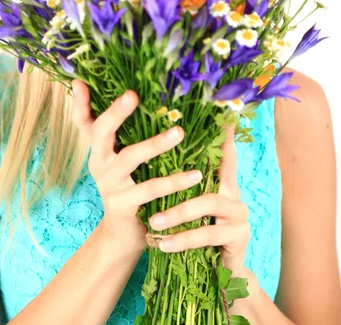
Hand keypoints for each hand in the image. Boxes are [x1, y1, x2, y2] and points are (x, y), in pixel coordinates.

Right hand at [71, 80, 202, 258]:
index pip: (83, 120)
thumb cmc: (131, 185)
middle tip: (132, 95)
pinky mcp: (123, 205)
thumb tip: (138, 97)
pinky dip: (174, 182)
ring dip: (156, 143)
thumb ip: (129, 132)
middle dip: (115, 113)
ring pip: (130, 158)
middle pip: (100, 132)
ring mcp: (109, 184)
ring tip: (180, 133)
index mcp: (98, 148)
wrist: (125, 233)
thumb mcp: (124, 157)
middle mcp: (99, 162)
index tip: (80, 82)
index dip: (79, 102)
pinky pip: (150, 189)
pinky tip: (195, 174)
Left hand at [148, 123, 249, 273]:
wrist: (218, 274)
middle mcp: (233, 192)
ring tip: (153, 224)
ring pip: (207, 203)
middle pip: (213, 172)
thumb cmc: (199, 234)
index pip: (222, 152)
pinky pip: (208, 234)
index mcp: (221, 181)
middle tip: (149, 181)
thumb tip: (155, 157)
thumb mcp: (189, 207)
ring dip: (176, 214)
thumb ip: (181, 185)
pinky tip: (163, 245)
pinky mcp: (239, 236)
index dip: (222, 133)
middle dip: (180, 176)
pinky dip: (182, 239)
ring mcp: (239, 213)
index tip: (218, 114)